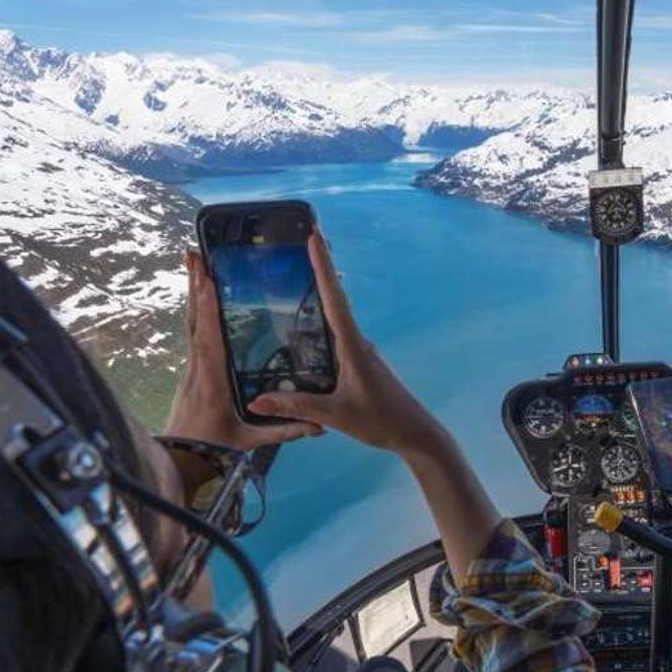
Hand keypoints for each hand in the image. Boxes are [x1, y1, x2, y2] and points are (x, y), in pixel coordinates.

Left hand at [166, 248, 321, 457]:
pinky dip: (197, 310)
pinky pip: (193, 332)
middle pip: (195, 319)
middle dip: (195, 285)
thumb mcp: (250, 442)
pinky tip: (201, 296)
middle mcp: (198, 367)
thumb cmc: (213, 450)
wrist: (179, 461)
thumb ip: (284, 430)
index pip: (209, 339)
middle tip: (193, 251)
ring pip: (191, 322)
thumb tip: (318, 425)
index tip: (208, 279)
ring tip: (194, 261)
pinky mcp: (192, 370)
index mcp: (212, 380)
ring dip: (193, 291)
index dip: (208, 308)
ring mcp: (192, 367)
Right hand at [246, 233, 446, 457]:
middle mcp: (357, 341)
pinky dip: (320, 322)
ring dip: (319, 293)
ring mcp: (359, 351)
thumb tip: (256, 400)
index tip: (314, 236)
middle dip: (319, 268)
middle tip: (302, 239)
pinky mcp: (359, 362)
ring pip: (334, 316)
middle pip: (334, 297)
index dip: (323, 266)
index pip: (334, 298)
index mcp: (353, 346)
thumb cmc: (382, 421)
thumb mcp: (335, 416)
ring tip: (294, 272)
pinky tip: (301, 327)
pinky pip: (334, 335)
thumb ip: (296, 407)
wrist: (416, 434)